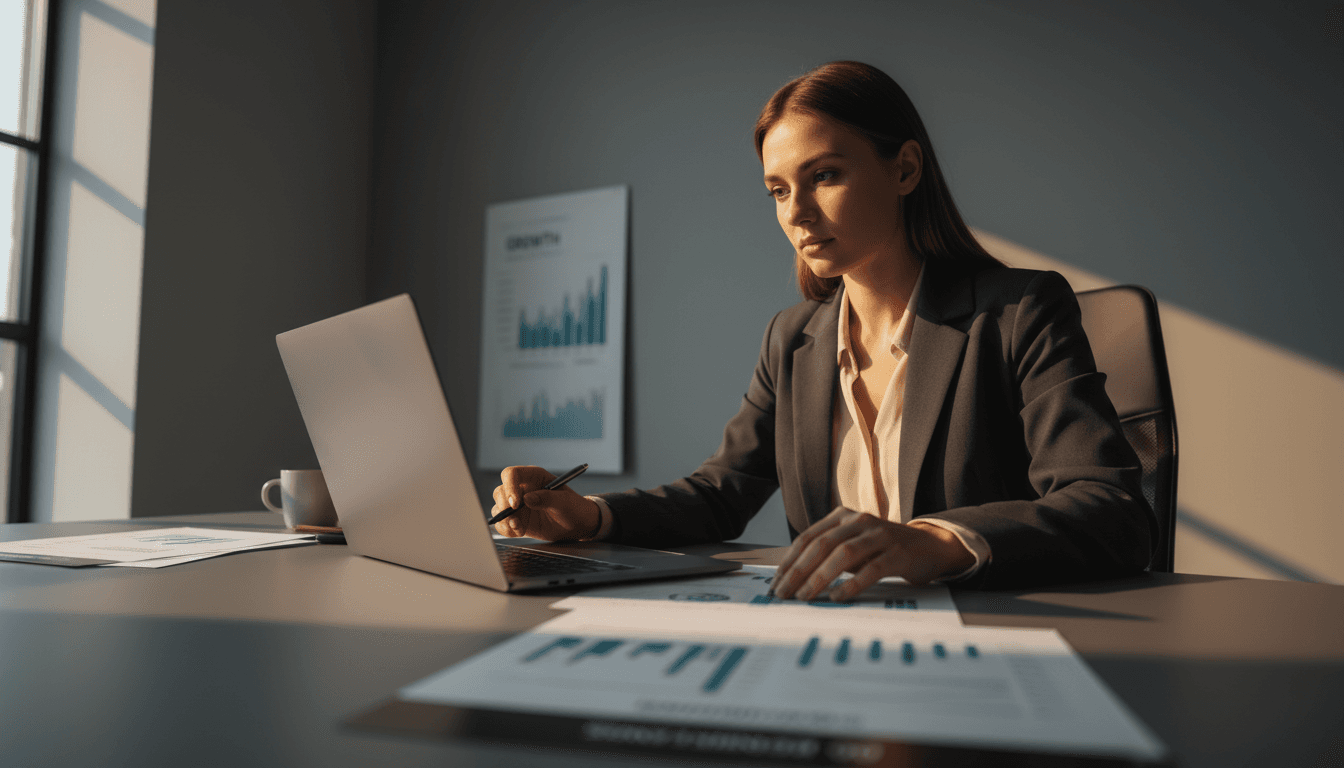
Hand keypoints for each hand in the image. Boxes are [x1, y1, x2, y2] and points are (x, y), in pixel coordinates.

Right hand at [490, 465, 600, 541]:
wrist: (577, 525)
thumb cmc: (573, 507)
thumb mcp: (564, 501)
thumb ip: (547, 498)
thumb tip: (527, 499)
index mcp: (533, 477)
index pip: (512, 474)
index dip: (510, 486)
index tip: (516, 503)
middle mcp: (522, 489)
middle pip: (500, 491)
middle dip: (504, 505)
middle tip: (515, 518)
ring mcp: (518, 506)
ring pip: (498, 508)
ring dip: (504, 519)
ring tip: (518, 527)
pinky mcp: (517, 520)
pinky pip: (502, 524)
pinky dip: (506, 529)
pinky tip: (519, 532)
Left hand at [772, 507, 974, 600]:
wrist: (930, 546)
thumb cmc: (883, 550)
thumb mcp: (853, 546)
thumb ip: (828, 555)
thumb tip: (794, 580)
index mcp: (843, 517)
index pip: (808, 537)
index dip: (790, 561)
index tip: (776, 582)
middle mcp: (860, 521)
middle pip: (821, 544)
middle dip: (798, 571)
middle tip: (783, 593)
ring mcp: (880, 535)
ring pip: (843, 554)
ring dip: (819, 577)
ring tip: (805, 596)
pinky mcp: (898, 553)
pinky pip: (871, 569)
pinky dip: (851, 584)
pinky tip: (837, 597)